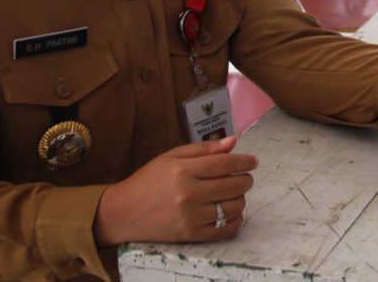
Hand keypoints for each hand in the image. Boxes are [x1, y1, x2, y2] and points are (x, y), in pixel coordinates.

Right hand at [94, 137, 256, 244]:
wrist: (123, 212)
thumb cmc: (148, 180)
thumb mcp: (172, 157)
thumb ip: (204, 149)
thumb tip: (233, 141)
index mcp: (183, 171)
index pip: (225, 164)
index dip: (244, 161)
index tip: (253, 161)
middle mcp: (188, 194)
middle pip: (233, 185)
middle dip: (245, 179)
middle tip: (245, 177)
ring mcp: (190, 217)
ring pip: (233, 207)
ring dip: (241, 199)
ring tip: (234, 193)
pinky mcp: (190, 235)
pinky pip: (225, 230)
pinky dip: (235, 220)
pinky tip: (231, 211)